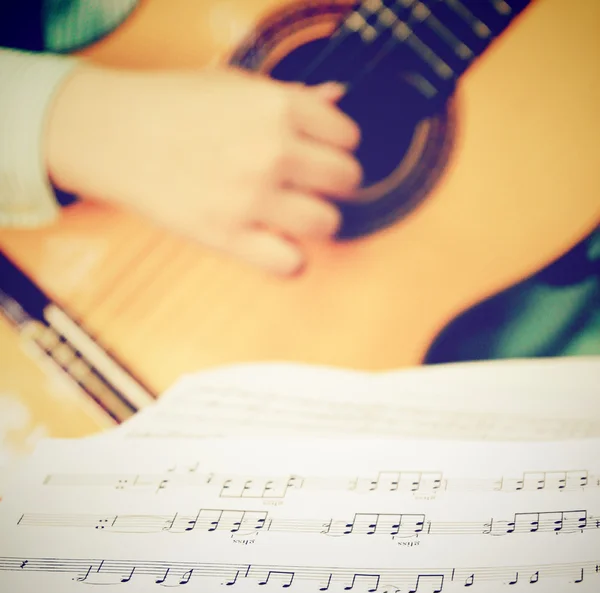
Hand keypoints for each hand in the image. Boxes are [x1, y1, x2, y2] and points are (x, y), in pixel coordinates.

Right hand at [45, 65, 361, 274]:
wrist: (114, 134)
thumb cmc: (171, 107)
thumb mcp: (235, 84)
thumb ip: (292, 95)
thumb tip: (337, 96)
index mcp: (276, 108)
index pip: (347, 136)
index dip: (339, 146)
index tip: (325, 152)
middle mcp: (271, 152)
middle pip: (346, 180)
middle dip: (336, 184)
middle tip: (314, 186)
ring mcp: (250, 197)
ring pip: (327, 224)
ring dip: (318, 222)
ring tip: (296, 216)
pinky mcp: (227, 236)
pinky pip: (290, 264)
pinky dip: (289, 260)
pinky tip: (276, 245)